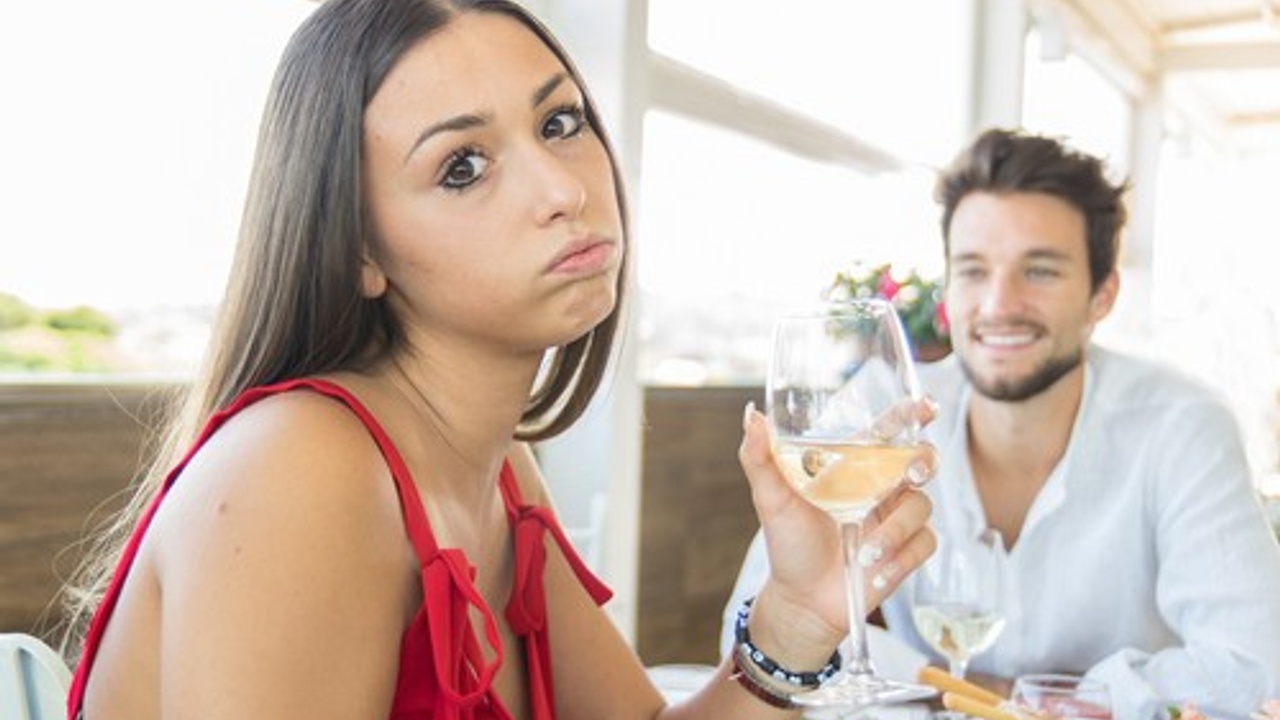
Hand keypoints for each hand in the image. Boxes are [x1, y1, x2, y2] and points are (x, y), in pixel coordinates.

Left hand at [738, 399, 937, 639]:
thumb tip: (751, 414)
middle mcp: (879, 486)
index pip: (888, 431)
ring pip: (921, 505)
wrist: (802, 600)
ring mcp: (895, 518)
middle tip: (911, 474)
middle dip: (923, 461)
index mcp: (853, 466)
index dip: (911, 414)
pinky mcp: (906, 550)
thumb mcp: (771, 499)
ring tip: (865, 552)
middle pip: (922, 458)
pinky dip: (901, 558)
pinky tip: (874, 572)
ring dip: (896, 530)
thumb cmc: (788, 544)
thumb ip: (760, 457)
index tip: (925, 406)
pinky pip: (924, 543)